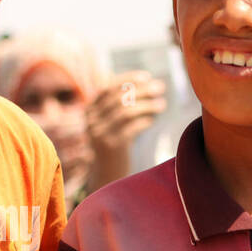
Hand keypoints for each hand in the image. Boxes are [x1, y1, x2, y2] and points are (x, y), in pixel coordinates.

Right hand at [86, 71, 166, 188]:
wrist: (106, 174)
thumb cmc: (115, 144)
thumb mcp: (111, 123)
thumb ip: (120, 105)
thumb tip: (145, 84)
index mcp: (90, 110)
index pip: (108, 87)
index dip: (127, 79)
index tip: (146, 76)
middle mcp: (92, 120)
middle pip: (119, 98)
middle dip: (142, 90)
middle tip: (160, 87)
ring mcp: (100, 133)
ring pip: (125, 112)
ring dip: (147, 105)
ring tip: (162, 104)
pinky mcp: (112, 146)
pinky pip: (131, 128)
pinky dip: (144, 121)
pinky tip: (153, 119)